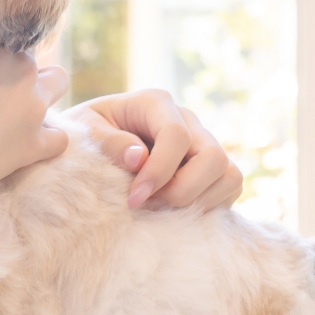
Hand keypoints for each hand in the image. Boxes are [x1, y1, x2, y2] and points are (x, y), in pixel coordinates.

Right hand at [0, 39, 69, 201]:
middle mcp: (20, 66)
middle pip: (26, 53)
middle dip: (11, 64)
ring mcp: (34, 106)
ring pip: (58, 82)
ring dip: (43, 87)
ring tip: (18, 102)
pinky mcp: (36, 143)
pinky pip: (58, 137)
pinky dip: (47, 138)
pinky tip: (30, 140)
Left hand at [66, 90, 243, 209]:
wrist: (90, 144)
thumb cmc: (85, 134)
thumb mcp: (85, 131)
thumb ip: (109, 142)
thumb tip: (139, 158)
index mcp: (155, 103)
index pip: (176, 135)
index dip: (159, 171)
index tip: (134, 198)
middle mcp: (188, 120)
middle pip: (213, 157)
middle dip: (183, 190)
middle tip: (150, 205)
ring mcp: (204, 144)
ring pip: (229, 175)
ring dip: (198, 200)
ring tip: (161, 208)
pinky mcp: (212, 169)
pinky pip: (230, 188)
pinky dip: (208, 206)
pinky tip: (175, 210)